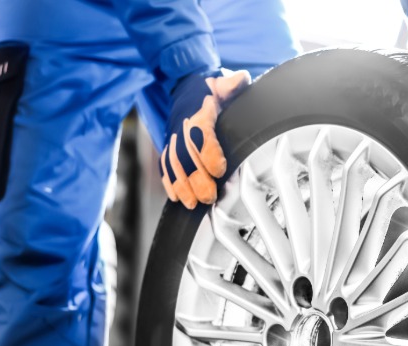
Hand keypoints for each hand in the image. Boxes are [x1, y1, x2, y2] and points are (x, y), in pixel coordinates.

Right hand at [160, 69, 251, 208]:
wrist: (186, 87)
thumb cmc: (210, 90)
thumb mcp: (222, 83)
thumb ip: (232, 84)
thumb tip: (242, 79)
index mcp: (198, 112)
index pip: (201, 133)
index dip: (208, 152)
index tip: (219, 170)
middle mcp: (182, 127)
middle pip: (185, 155)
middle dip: (195, 178)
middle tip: (209, 196)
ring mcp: (174, 138)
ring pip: (173, 164)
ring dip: (182, 186)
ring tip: (193, 204)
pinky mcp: (169, 147)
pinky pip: (165, 165)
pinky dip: (169, 183)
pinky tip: (177, 198)